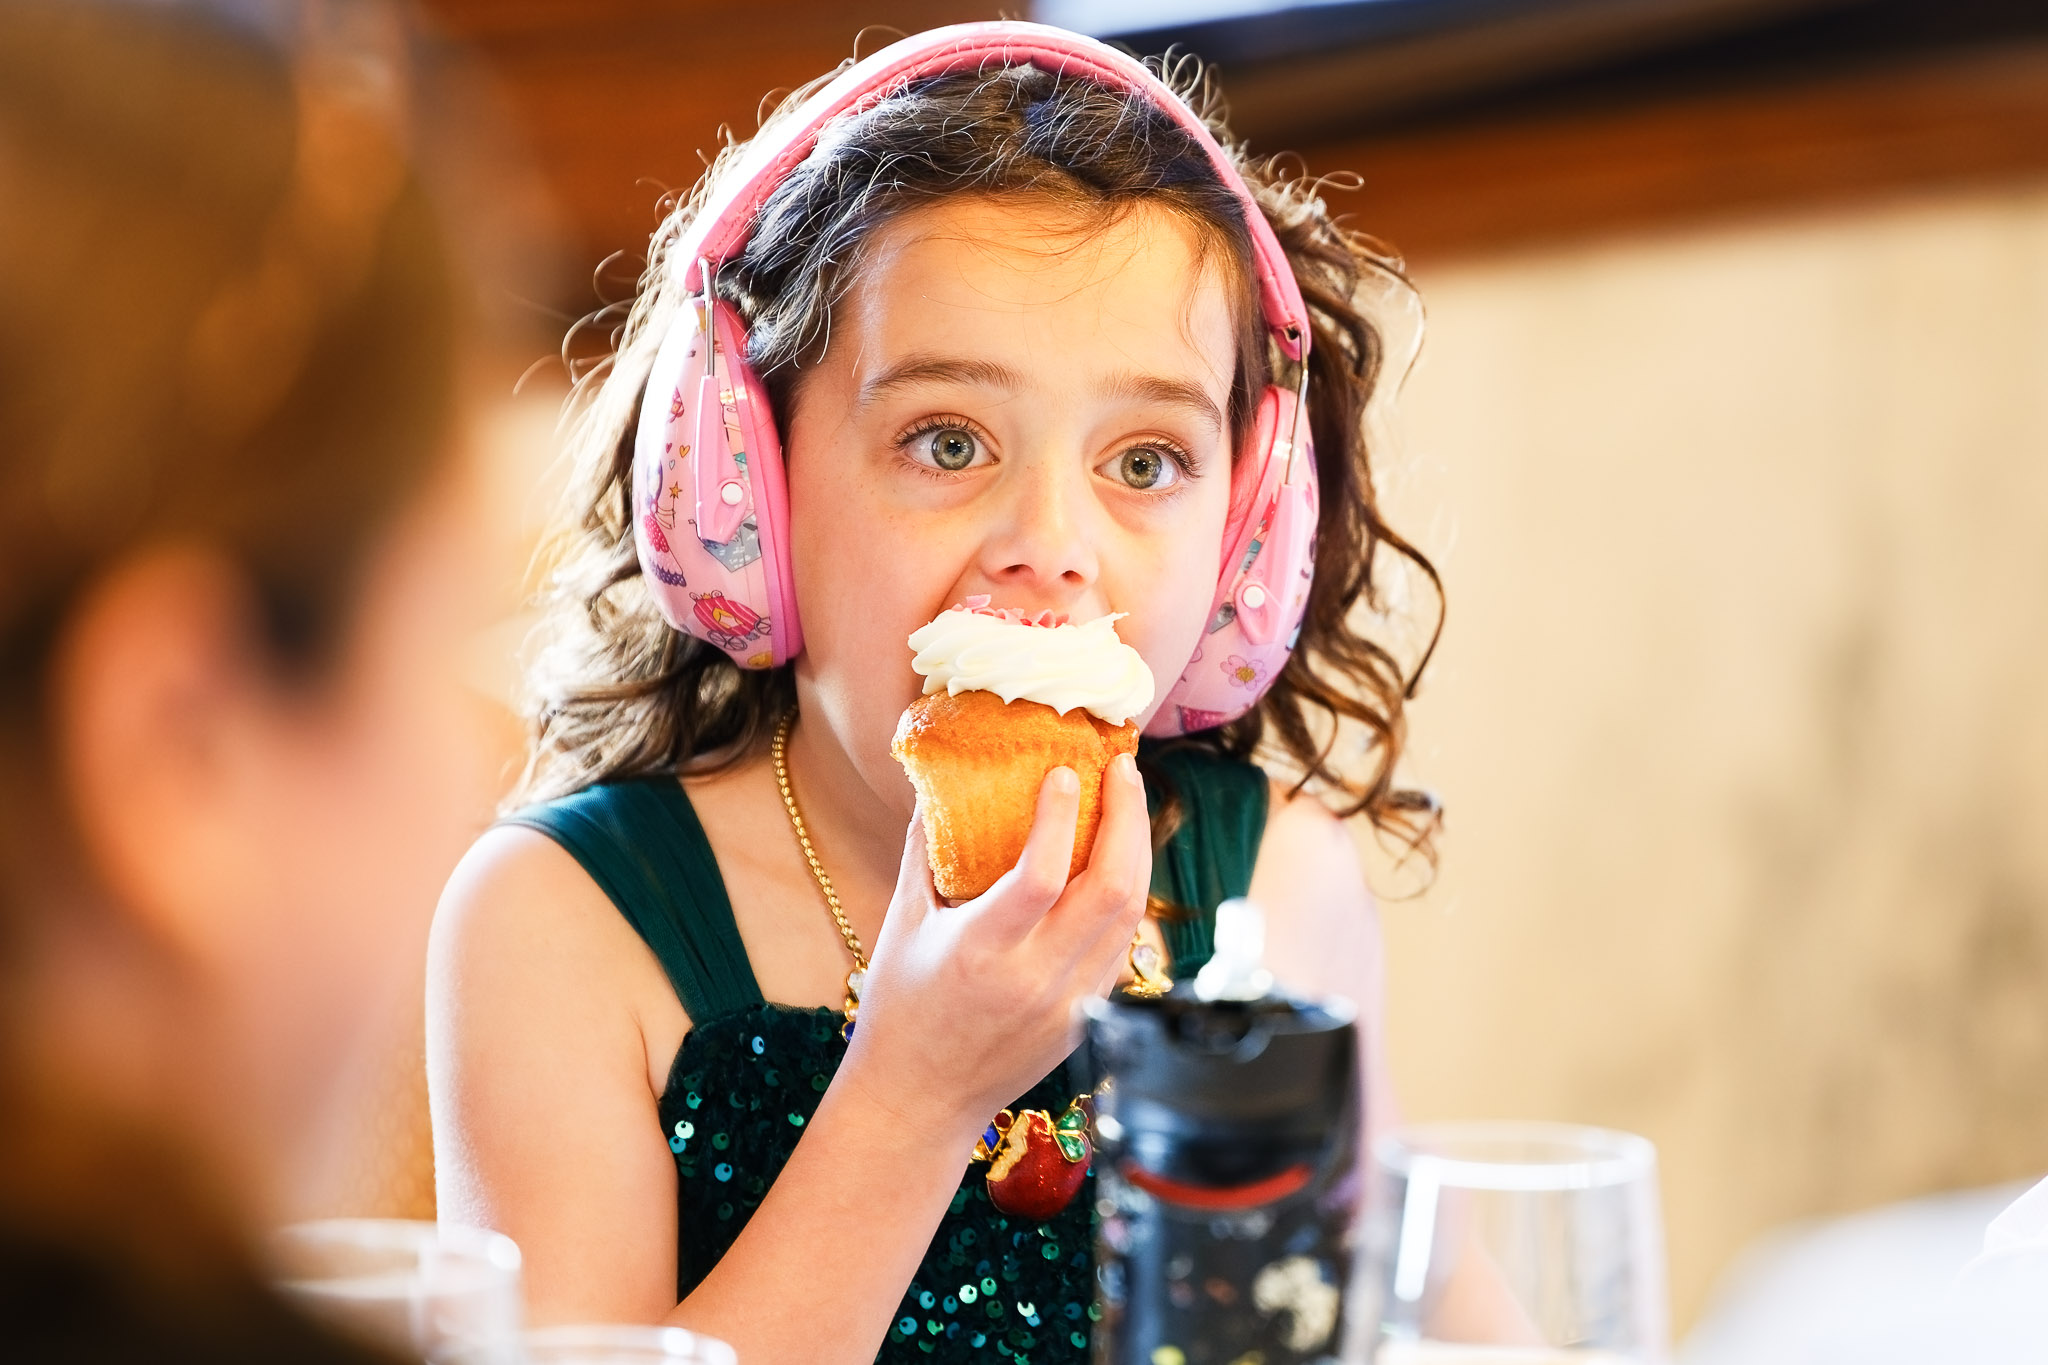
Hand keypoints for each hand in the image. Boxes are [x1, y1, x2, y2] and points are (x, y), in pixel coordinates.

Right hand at [839, 753, 1150, 1142]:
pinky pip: (1122, 945)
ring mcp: (1070, 1003)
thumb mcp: (902, 923)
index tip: (1065, 772)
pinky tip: (1117, 863)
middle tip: (1123, 769)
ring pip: (1130, 915)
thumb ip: (924, 848)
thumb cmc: (902, 1011)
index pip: (1041, 874)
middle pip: (1112, 888)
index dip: (1060, 816)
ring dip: (1137, 851)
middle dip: (1128, 817)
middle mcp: (1035, 979)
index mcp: (982, 951)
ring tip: (1128, 804)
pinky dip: (1126, 896)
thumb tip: (936, 783)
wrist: (919, 1102)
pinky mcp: (1087, 1018)